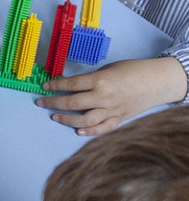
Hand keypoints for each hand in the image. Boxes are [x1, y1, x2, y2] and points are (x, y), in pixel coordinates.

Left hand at [38, 55, 187, 135]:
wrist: (158, 81)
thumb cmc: (133, 70)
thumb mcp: (108, 69)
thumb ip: (91, 79)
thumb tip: (72, 86)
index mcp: (100, 80)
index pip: (70, 84)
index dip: (54, 86)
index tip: (44, 87)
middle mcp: (104, 97)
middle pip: (72, 103)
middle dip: (53, 103)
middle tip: (41, 102)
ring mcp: (112, 110)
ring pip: (84, 120)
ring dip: (66, 119)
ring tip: (55, 117)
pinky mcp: (119, 119)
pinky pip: (102, 128)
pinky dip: (89, 132)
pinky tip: (78, 131)